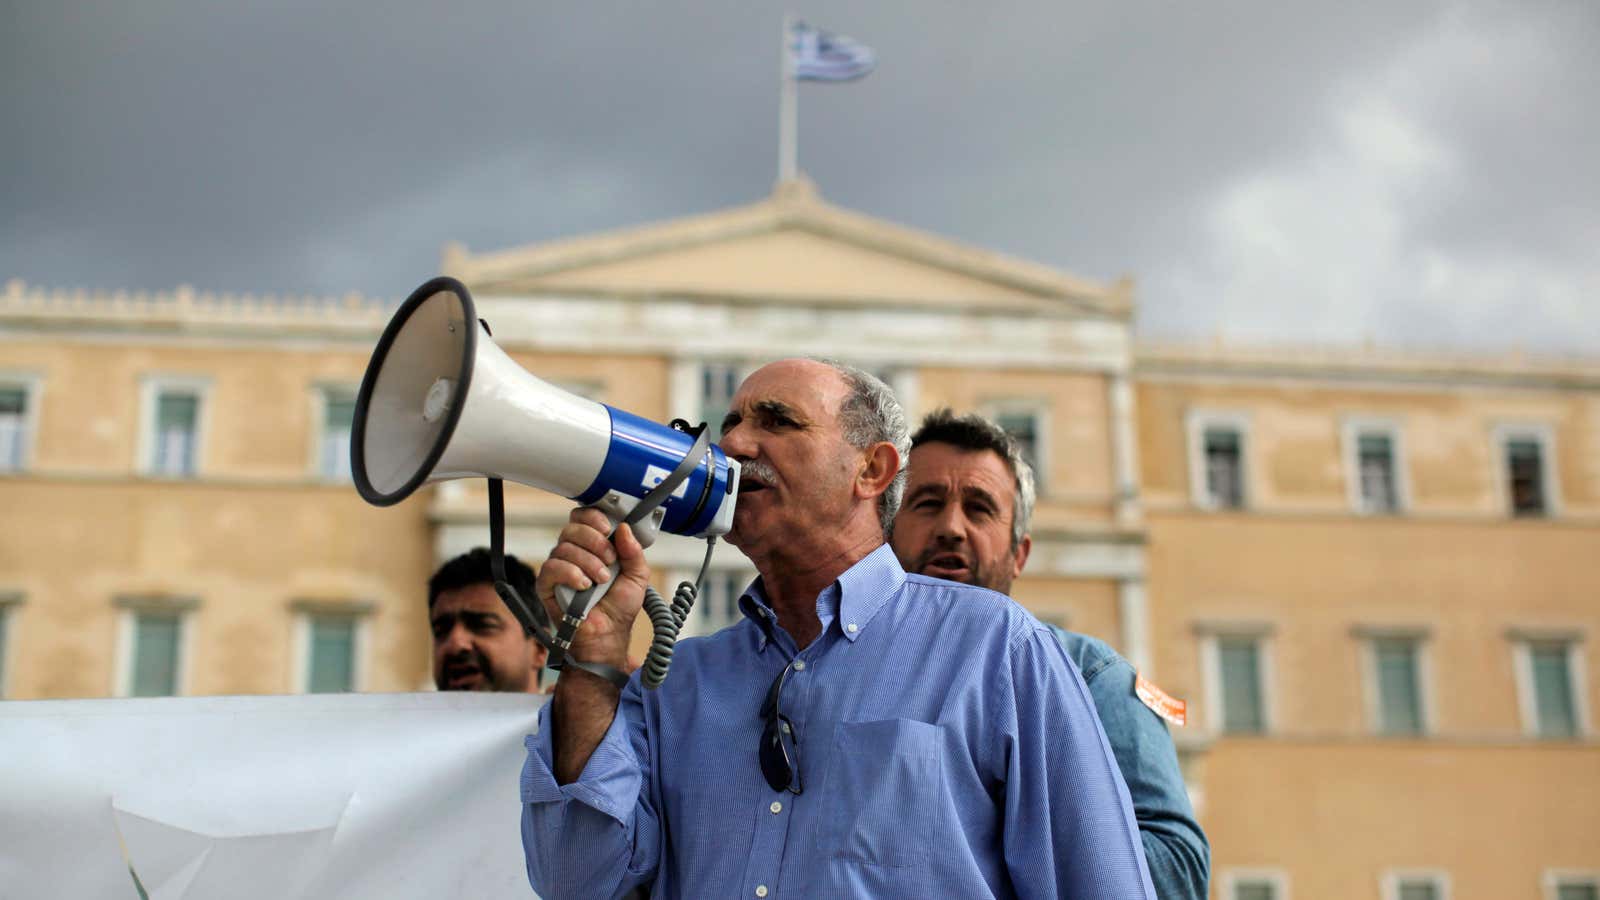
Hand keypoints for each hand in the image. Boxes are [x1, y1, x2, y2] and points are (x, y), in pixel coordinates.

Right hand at [535, 507, 651, 669]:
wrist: (609, 635)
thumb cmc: (620, 607)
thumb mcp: (637, 575)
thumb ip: (634, 551)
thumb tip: (624, 528)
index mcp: (592, 546)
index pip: (583, 517)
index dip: (593, 517)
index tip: (608, 528)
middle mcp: (572, 553)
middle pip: (572, 528)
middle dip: (594, 540)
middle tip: (610, 559)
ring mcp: (558, 568)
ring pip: (564, 547)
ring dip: (588, 562)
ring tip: (601, 580)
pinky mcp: (547, 585)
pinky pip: (551, 567)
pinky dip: (570, 573)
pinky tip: (584, 585)